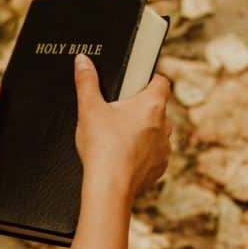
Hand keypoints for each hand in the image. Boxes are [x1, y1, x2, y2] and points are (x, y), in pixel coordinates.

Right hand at [73, 54, 171, 205]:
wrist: (108, 187)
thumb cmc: (102, 148)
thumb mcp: (89, 108)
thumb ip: (86, 81)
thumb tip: (83, 61)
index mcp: (152, 105)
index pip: (161, 81)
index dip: (148, 79)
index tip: (135, 83)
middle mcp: (164, 126)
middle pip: (156, 108)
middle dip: (139, 108)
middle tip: (116, 113)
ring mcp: (164, 149)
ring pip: (155, 133)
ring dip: (141, 133)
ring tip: (117, 138)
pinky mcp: (158, 168)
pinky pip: (152, 155)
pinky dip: (141, 154)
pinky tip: (122, 157)